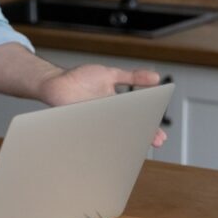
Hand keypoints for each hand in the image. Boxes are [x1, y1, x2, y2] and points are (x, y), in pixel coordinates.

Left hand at [39, 64, 167, 146]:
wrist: (57, 81)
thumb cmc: (81, 79)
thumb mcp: (110, 74)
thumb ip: (131, 76)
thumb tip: (156, 77)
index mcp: (117, 105)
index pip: (137, 118)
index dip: (149, 127)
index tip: (160, 136)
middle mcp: (108, 116)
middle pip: (128, 129)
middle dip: (142, 136)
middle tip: (155, 143)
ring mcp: (96, 122)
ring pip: (114, 134)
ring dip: (126, 138)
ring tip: (137, 142)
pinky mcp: (83, 125)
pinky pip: (95, 133)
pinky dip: (103, 139)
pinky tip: (112, 141)